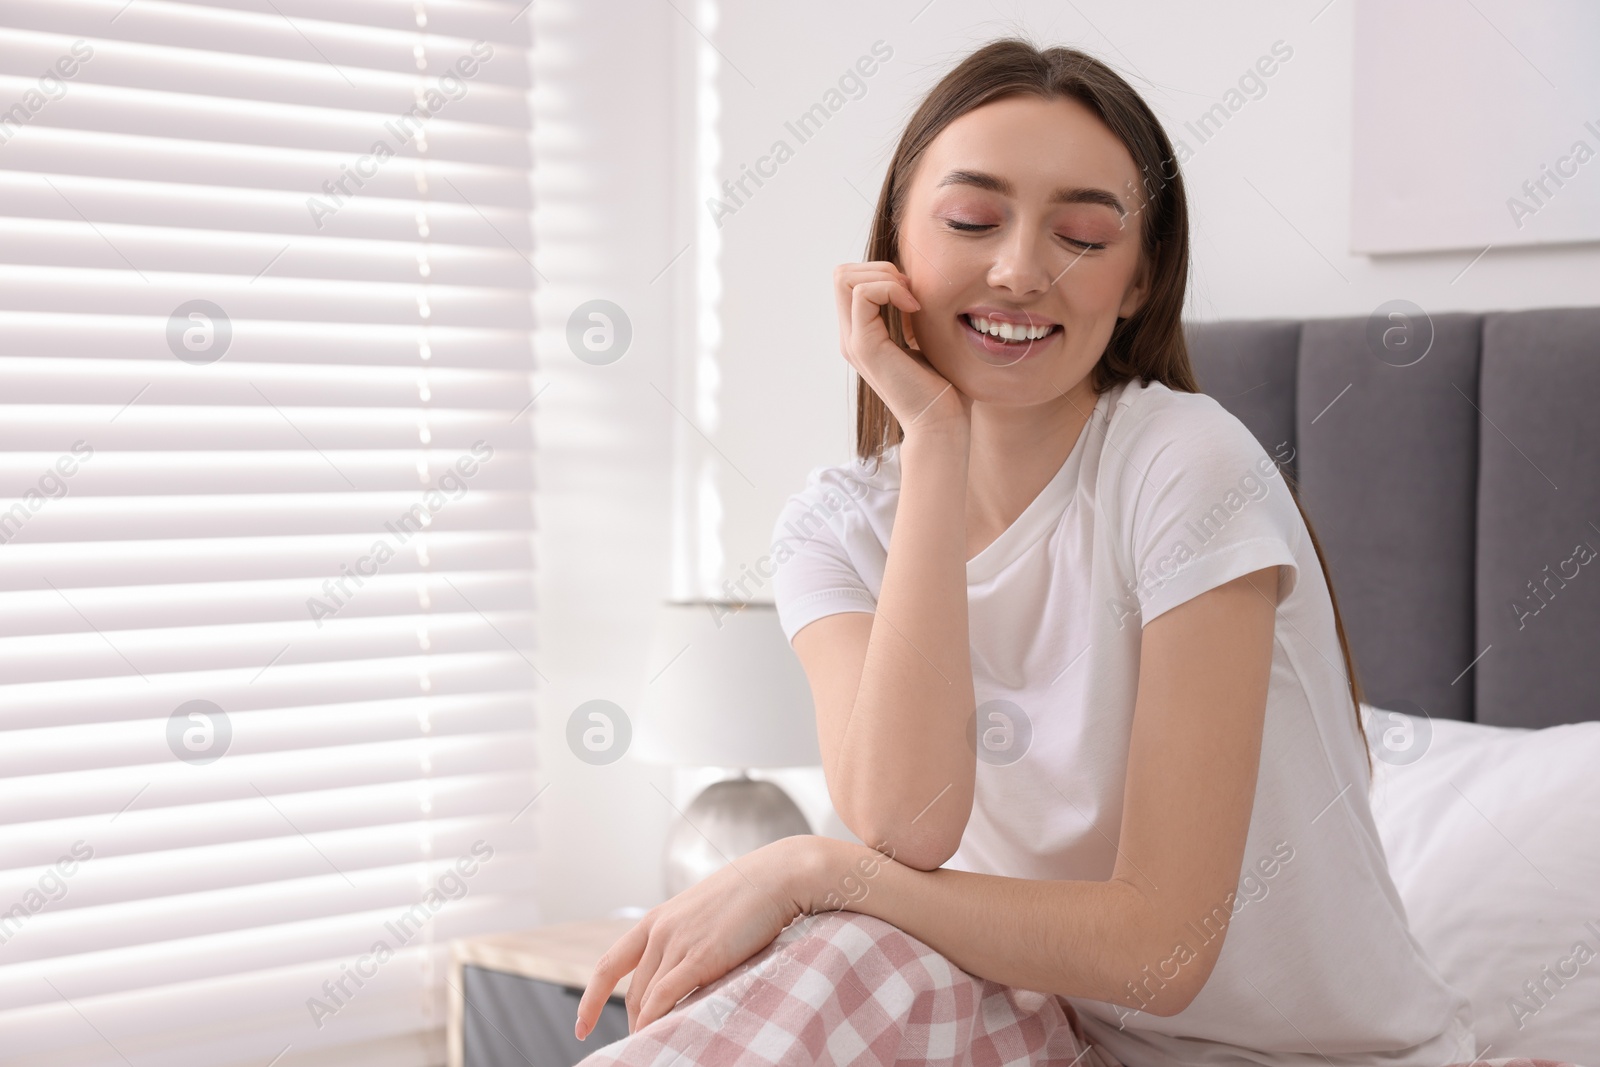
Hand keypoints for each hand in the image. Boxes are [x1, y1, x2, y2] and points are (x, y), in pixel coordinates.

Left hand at [573, 836, 817, 1040]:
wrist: (777, 876)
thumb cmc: (750, 895)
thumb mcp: (704, 914)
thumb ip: (687, 939)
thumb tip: (684, 972)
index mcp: (657, 919)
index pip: (609, 964)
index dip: (590, 998)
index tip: (581, 1025)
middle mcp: (660, 930)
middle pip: (633, 990)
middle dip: (632, 1023)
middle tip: (640, 1046)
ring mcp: (678, 942)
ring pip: (647, 998)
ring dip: (646, 1027)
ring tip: (653, 1049)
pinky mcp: (701, 956)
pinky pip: (665, 997)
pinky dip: (656, 1021)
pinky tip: (656, 1037)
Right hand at [833, 261, 969, 437]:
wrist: (942, 422)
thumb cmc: (943, 386)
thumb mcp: (923, 338)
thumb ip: (909, 315)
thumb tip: (911, 285)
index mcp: (862, 335)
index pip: (851, 281)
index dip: (882, 274)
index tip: (914, 295)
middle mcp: (851, 337)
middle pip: (842, 274)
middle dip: (880, 269)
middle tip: (911, 293)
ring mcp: (854, 342)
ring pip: (845, 278)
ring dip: (884, 277)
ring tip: (911, 300)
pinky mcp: (864, 347)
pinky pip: (863, 294)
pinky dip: (891, 289)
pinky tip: (914, 308)